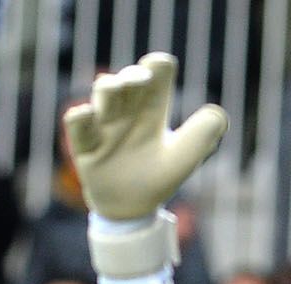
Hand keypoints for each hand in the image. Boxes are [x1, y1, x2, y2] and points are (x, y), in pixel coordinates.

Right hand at [61, 53, 226, 223]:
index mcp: (154, 107)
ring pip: (101, 91)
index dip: (157, 66)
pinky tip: (85, 114)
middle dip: (131, 75)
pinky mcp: (85, 146)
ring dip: (107, 89)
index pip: (157, 71)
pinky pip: (76, 124)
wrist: (131, 211)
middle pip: (127, 76)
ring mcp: (105, 126)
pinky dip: (79, 117)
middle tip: (139, 82)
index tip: (157, 75)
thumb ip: (206, 132)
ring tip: (111, 100)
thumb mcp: (188, 156)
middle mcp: (129, 110)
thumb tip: (214, 112)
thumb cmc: (160, 178)